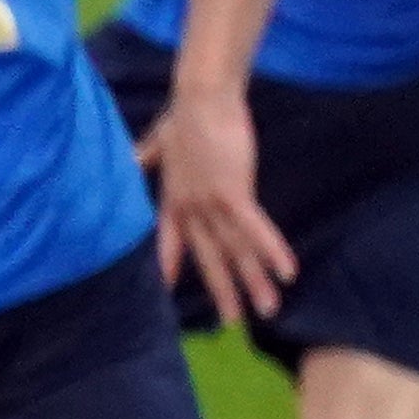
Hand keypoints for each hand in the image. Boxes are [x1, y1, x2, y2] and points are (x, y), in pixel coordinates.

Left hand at [142, 85, 295, 321]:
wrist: (200, 97)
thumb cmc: (184, 114)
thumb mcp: (161, 140)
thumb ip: (147, 154)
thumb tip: (131, 155)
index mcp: (174, 198)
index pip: (170, 240)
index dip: (168, 265)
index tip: (166, 289)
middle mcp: (190, 208)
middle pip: (209, 256)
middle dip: (223, 290)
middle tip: (232, 322)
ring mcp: (210, 203)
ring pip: (235, 250)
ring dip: (254, 282)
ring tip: (268, 311)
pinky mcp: (232, 193)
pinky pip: (254, 228)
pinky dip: (271, 250)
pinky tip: (287, 272)